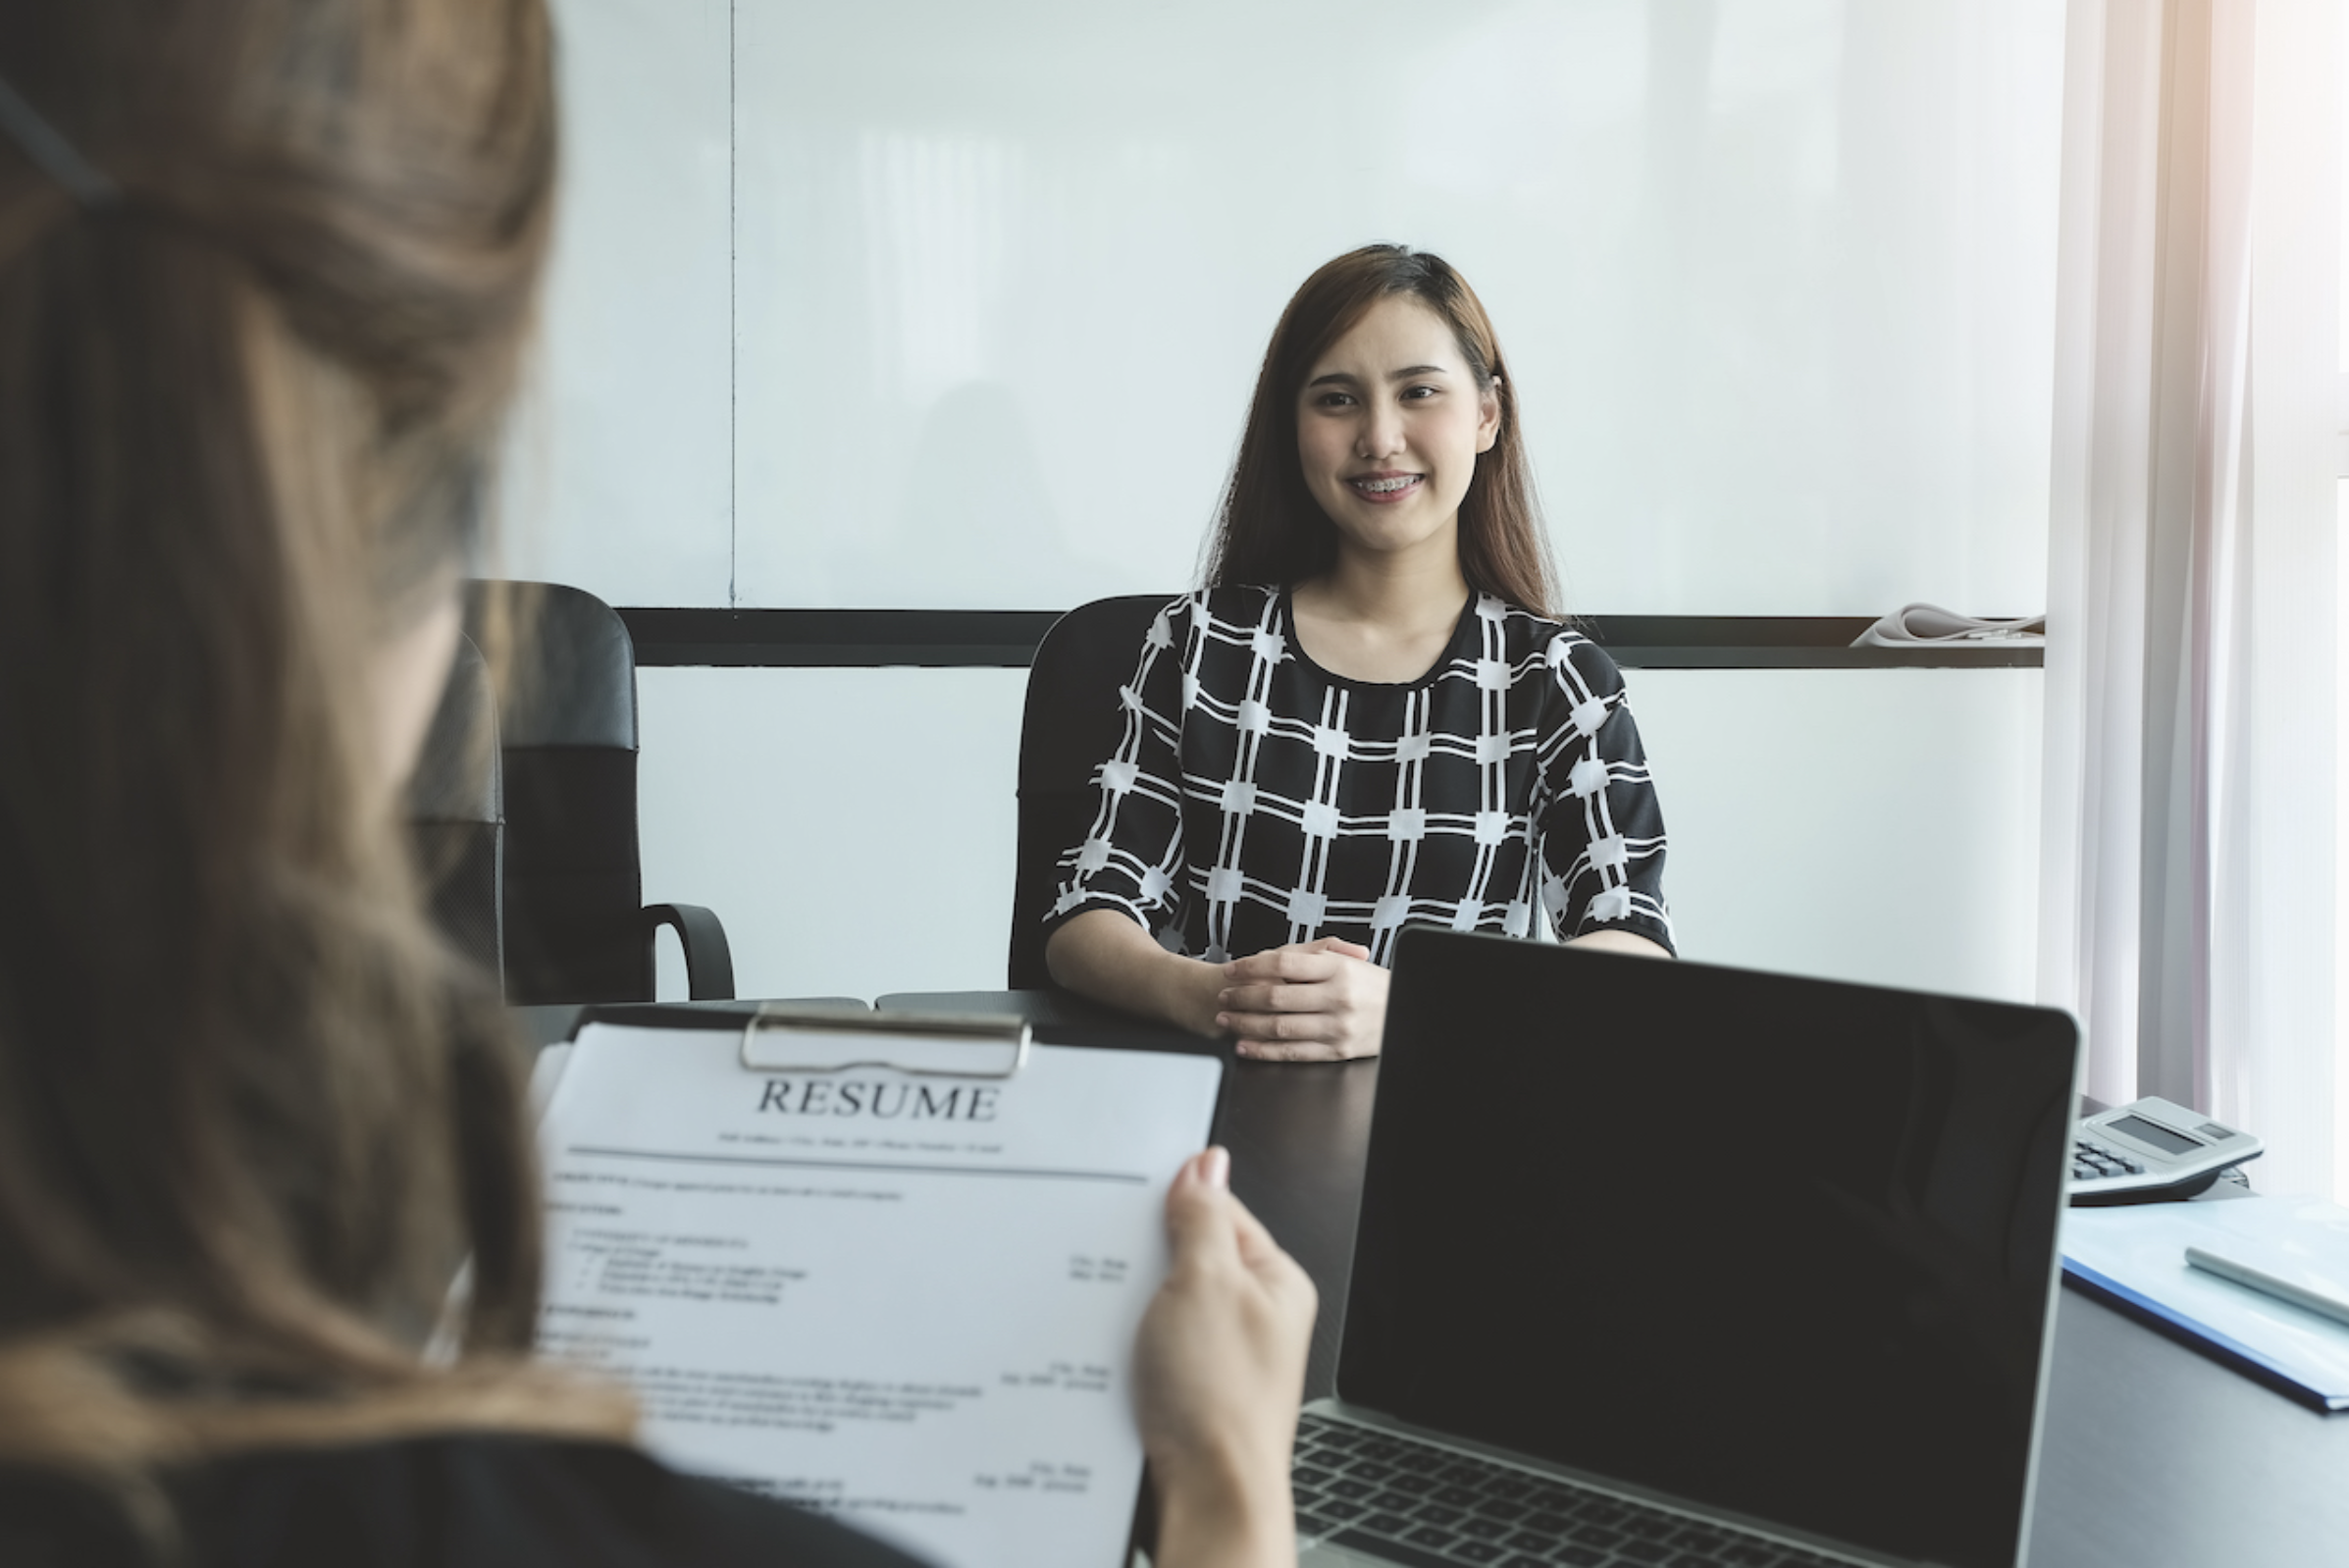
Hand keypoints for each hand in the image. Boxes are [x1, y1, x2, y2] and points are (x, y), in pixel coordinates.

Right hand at [1134, 1148, 1316, 1567]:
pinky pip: (1140, 1348)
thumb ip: (1203, 1219)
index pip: (1216, 1210)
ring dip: (1125, 1310)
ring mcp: (1213, 1356)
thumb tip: (1205, 1164)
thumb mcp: (1206, 1283)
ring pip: (1153, 1305)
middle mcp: (1248, 1317)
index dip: (1170, 1205)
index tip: (1128, 1201)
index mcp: (1272, 1280)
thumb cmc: (1220, 1403)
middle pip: (1180, 1258)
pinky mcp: (1180, 1390)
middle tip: (1121, 1275)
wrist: (1203, 1499)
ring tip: (1119, 1329)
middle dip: (1140, 1263)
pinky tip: (1107, 1358)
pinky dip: (1118, 1348)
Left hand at [1215, 937, 1388, 1059]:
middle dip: (1242, 997)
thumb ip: (1317, 952)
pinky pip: (1292, 1052)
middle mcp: (1337, 997)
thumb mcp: (1350, 961)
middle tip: (1223, 996)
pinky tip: (1245, 1045)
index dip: (1251, 966)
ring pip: (1279, 1026)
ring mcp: (1336, 1026)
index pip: (1283, 962)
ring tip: (1226, 1019)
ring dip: (1245, 1023)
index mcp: (1338, 968)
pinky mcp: (1336, 1051)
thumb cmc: (1372, 987)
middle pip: (1275, 995)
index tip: (1231, 970)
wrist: (1405, 1014)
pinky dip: (1264, 1050)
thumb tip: (1275, 955)